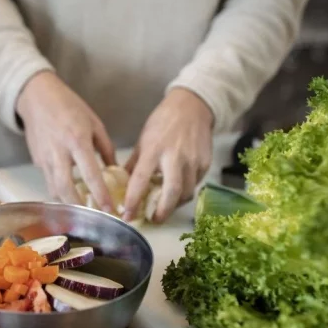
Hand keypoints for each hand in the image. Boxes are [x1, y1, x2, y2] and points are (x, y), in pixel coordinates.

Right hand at [17, 71, 115, 209]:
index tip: (110, 208)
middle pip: (65, 187)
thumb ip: (106, 148)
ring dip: (67, 202)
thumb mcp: (94, 122)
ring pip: (54, 188)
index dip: (100, 193)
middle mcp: (59, 151)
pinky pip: (49, 180)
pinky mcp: (37, 160)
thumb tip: (115, 170)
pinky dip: (59, 190)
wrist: (37, 97)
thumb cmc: (69, 106)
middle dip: (79, 206)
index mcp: (77, 140)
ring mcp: (45, 157)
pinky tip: (69, 194)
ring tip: (82, 210)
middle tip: (93, 217)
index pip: (90, 173)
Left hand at [123, 88, 213, 222]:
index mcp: (153, 150)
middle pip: (171, 192)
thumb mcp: (143, 140)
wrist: (192, 107)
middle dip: (162, 211)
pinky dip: (185, 192)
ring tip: (164, 208)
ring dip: (174, 205)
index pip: (140, 180)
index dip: (133, 200)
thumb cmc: (163, 122)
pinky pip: (195, 185)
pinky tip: (176, 192)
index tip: (126, 214)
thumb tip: (122, 184)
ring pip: (186, 192)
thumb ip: (134, 163)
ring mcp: (193, 161)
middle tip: (153, 220)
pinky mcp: (205, 163)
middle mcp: (174, 157)